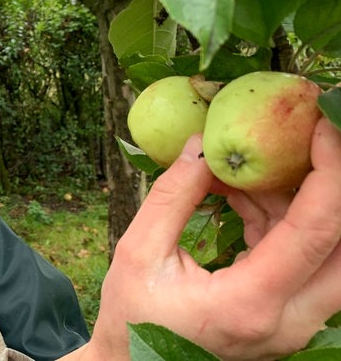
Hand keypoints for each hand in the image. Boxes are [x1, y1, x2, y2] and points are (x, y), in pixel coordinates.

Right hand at [87, 116, 340, 360]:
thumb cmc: (131, 315)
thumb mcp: (138, 252)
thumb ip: (173, 196)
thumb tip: (202, 144)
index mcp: (250, 304)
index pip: (315, 231)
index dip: (330, 172)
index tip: (321, 125)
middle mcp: (290, 321)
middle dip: (333, 187)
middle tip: (311, 142)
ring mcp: (296, 325)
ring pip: (332, 253)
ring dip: (300, 201)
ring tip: (244, 172)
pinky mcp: (291, 319)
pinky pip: (308, 260)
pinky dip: (283, 219)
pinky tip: (241, 196)